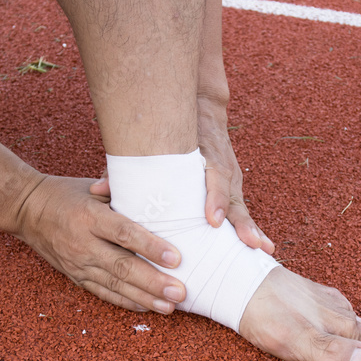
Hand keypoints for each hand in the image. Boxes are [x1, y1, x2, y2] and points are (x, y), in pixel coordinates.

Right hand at [17, 175, 185, 312]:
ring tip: (169, 306)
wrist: (26, 210)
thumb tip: (155, 194)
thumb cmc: (66, 194)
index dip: (151, 247)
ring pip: (115, 285)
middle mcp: (84, 243)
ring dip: (144, 298)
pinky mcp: (75, 276)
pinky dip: (126, 302)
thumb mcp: (92, 187)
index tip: (176, 258)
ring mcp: (78, 263)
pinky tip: (148, 307)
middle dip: (153, 282)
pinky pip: (103, 293)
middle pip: (123, 267)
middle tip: (179, 292)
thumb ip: (122, 191)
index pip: (125, 234)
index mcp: (90, 216)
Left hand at [89, 98, 274, 254]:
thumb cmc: (170, 134)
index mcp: (204, 157)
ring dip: (252, 229)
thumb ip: (128, 168)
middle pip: (234, 198)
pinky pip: (241, 213)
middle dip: (241, 222)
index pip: (215, 176)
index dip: (215, 199)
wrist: (199, 111)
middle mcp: (223, 170)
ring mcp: (230, 182)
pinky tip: (262, 247)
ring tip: (262, 248)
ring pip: (241, 207)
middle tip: (248, 242)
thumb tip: (98, 190)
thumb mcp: (152, 146)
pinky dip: (251, 230)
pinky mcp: (231, 192)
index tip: (212, 220)